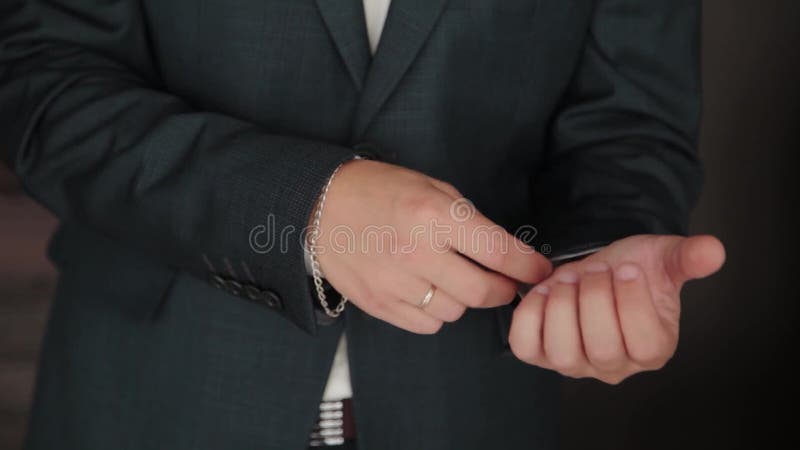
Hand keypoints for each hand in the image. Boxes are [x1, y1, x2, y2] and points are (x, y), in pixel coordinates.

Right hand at [314, 159, 551, 333]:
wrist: (321, 207)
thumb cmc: (380, 191)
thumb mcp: (430, 187)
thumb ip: (467, 220)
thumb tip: (502, 254)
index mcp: (435, 215)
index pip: (498, 251)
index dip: (528, 266)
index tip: (539, 272)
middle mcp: (418, 252)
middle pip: (482, 292)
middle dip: (503, 290)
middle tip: (505, 283)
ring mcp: (396, 283)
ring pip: (455, 311)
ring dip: (464, 299)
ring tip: (451, 278)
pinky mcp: (380, 305)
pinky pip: (427, 324)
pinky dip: (435, 312)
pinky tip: (426, 290)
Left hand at [508, 234, 724, 383]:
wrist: (598, 269)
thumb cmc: (633, 270)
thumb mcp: (664, 258)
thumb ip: (688, 258)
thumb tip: (713, 251)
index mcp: (653, 349)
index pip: (644, 343)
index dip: (631, 301)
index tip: (627, 269)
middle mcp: (614, 366)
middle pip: (602, 348)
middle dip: (595, 298)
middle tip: (596, 270)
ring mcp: (575, 363)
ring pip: (563, 352)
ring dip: (562, 305)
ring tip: (570, 279)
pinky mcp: (540, 353)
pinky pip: (525, 346)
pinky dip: (530, 315)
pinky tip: (544, 291)